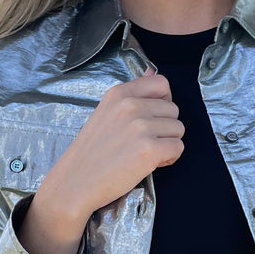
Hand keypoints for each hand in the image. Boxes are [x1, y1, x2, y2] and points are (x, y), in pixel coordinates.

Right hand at [48, 68, 184, 219]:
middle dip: (165, 127)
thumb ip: (133, 94)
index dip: (164, 101)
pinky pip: (178, 148)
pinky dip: (169, 158)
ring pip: (178, 129)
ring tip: (146, 153)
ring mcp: (141, 127)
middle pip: (173, 109)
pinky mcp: (149, 149)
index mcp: (119, 93)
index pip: (161, 83)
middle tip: (145, 142)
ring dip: (168, 143)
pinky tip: (151, 163)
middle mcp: (131, 106)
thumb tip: (153, 71)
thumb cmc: (91, 152)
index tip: (153, 117)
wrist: (75, 182)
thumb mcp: (107, 112)